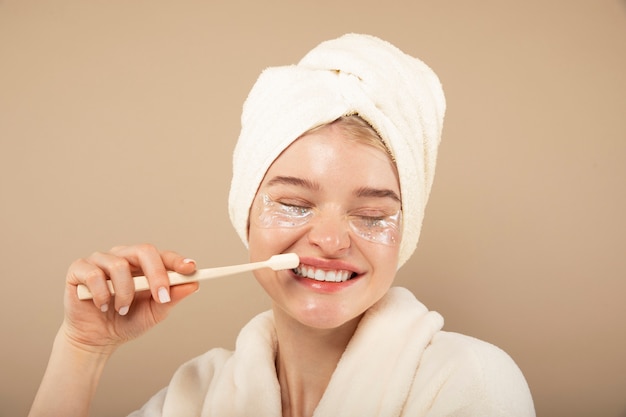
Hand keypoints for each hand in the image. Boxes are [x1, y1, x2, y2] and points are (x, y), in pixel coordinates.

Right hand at [62, 244, 198, 352]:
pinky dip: (102, 294)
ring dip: (125, 293)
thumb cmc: (125, 321)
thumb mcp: (154, 313)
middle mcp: (123, 257)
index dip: (177, 260)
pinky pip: (94, 275)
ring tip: (122, 310)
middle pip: (143, 250)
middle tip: (161, 297)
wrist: (96, 339)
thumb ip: (171, 298)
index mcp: (143, 265)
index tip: (191, 269)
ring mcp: (100, 261)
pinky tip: (102, 306)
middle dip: (156, 274)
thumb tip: (193, 284)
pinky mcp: (79, 269)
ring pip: (119, 265)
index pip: (162, 255)